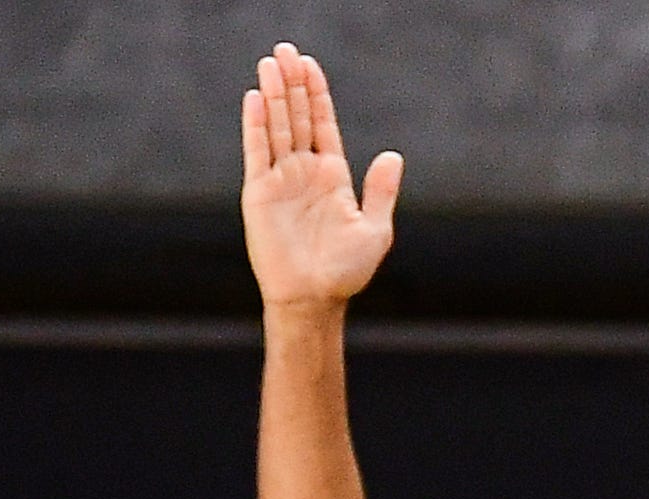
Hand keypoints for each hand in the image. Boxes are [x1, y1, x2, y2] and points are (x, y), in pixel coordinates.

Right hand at [241, 45, 402, 309]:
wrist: (314, 297)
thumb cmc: (346, 270)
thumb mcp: (374, 229)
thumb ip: (381, 190)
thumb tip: (392, 155)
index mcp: (332, 176)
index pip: (322, 124)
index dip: (317, 95)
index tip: (310, 65)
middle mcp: (305, 171)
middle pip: (297, 117)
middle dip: (292, 84)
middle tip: (286, 50)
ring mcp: (281, 179)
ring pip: (277, 127)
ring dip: (273, 95)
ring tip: (270, 63)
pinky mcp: (259, 191)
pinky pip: (257, 151)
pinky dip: (256, 125)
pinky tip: (256, 99)